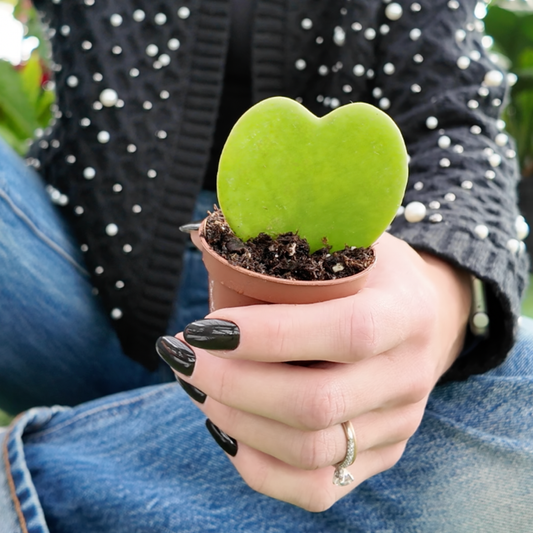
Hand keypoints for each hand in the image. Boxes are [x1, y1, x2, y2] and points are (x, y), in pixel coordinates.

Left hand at [160, 233, 470, 510]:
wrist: (421, 316)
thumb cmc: (370, 273)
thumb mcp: (349, 240)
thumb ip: (296, 242)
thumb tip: (206, 241)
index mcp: (408, 312)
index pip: (347, 332)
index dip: (270, 335)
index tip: (204, 326)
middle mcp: (410, 376)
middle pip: (316, 403)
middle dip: (232, 383)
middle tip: (186, 356)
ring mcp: (398, 425)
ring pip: (307, 450)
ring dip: (234, 419)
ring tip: (196, 383)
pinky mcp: (380, 457)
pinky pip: (314, 488)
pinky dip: (255, 464)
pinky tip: (225, 427)